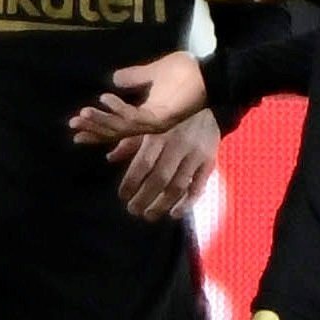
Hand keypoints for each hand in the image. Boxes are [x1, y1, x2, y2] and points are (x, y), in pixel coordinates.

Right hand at [72, 50, 209, 144]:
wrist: (210, 73)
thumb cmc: (187, 72)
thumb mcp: (154, 71)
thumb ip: (135, 77)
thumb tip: (113, 79)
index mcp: (147, 115)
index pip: (117, 125)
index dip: (97, 125)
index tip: (76, 125)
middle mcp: (150, 122)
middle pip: (116, 131)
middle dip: (94, 128)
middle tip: (73, 124)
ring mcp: (156, 121)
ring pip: (122, 128)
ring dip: (102, 120)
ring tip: (84, 113)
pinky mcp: (163, 117)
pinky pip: (136, 118)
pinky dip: (119, 110)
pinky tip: (106, 99)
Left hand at [109, 107, 218, 221]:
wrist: (209, 104)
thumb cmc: (172, 116)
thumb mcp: (149, 122)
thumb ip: (130, 141)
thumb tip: (110, 158)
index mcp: (159, 134)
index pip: (143, 164)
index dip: (131, 183)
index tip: (122, 196)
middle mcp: (177, 145)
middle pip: (159, 178)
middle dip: (144, 198)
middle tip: (132, 210)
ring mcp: (194, 155)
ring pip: (178, 186)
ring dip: (162, 205)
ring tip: (149, 215)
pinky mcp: (209, 162)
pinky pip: (198, 186)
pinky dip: (186, 203)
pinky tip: (174, 213)